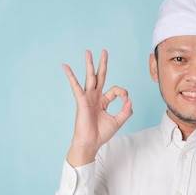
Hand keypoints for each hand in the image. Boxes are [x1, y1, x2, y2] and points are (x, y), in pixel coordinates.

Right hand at [63, 50, 132, 166]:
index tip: (126, 102)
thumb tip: (130, 100)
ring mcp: (88, 98)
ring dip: (89, 64)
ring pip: (89, 77)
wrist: (91, 143)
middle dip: (102, 64)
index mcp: (103, 101)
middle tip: (104, 51)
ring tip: (88, 52)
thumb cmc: (101, 134)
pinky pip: (76, 86)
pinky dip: (71, 76)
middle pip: (100, 76)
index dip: (123, 93)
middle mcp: (95, 97)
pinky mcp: (81, 101)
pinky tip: (65, 66)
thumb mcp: (118, 121)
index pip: (115, 90)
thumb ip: (126, 111)